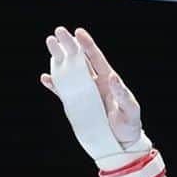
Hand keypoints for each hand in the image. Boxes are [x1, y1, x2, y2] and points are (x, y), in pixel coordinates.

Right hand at [40, 26, 141, 147]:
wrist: (121, 144)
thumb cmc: (129, 126)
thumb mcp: (130, 111)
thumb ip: (122, 95)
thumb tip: (113, 77)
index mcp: (108, 80)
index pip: (96, 58)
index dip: (88, 45)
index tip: (79, 32)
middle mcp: (94, 82)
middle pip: (79, 59)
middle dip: (70, 45)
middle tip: (59, 31)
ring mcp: (84, 93)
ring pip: (68, 71)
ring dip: (58, 59)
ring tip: (50, 43)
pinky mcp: (76, 105)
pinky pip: (62, 92)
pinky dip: (54, 85)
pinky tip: (45, 77)